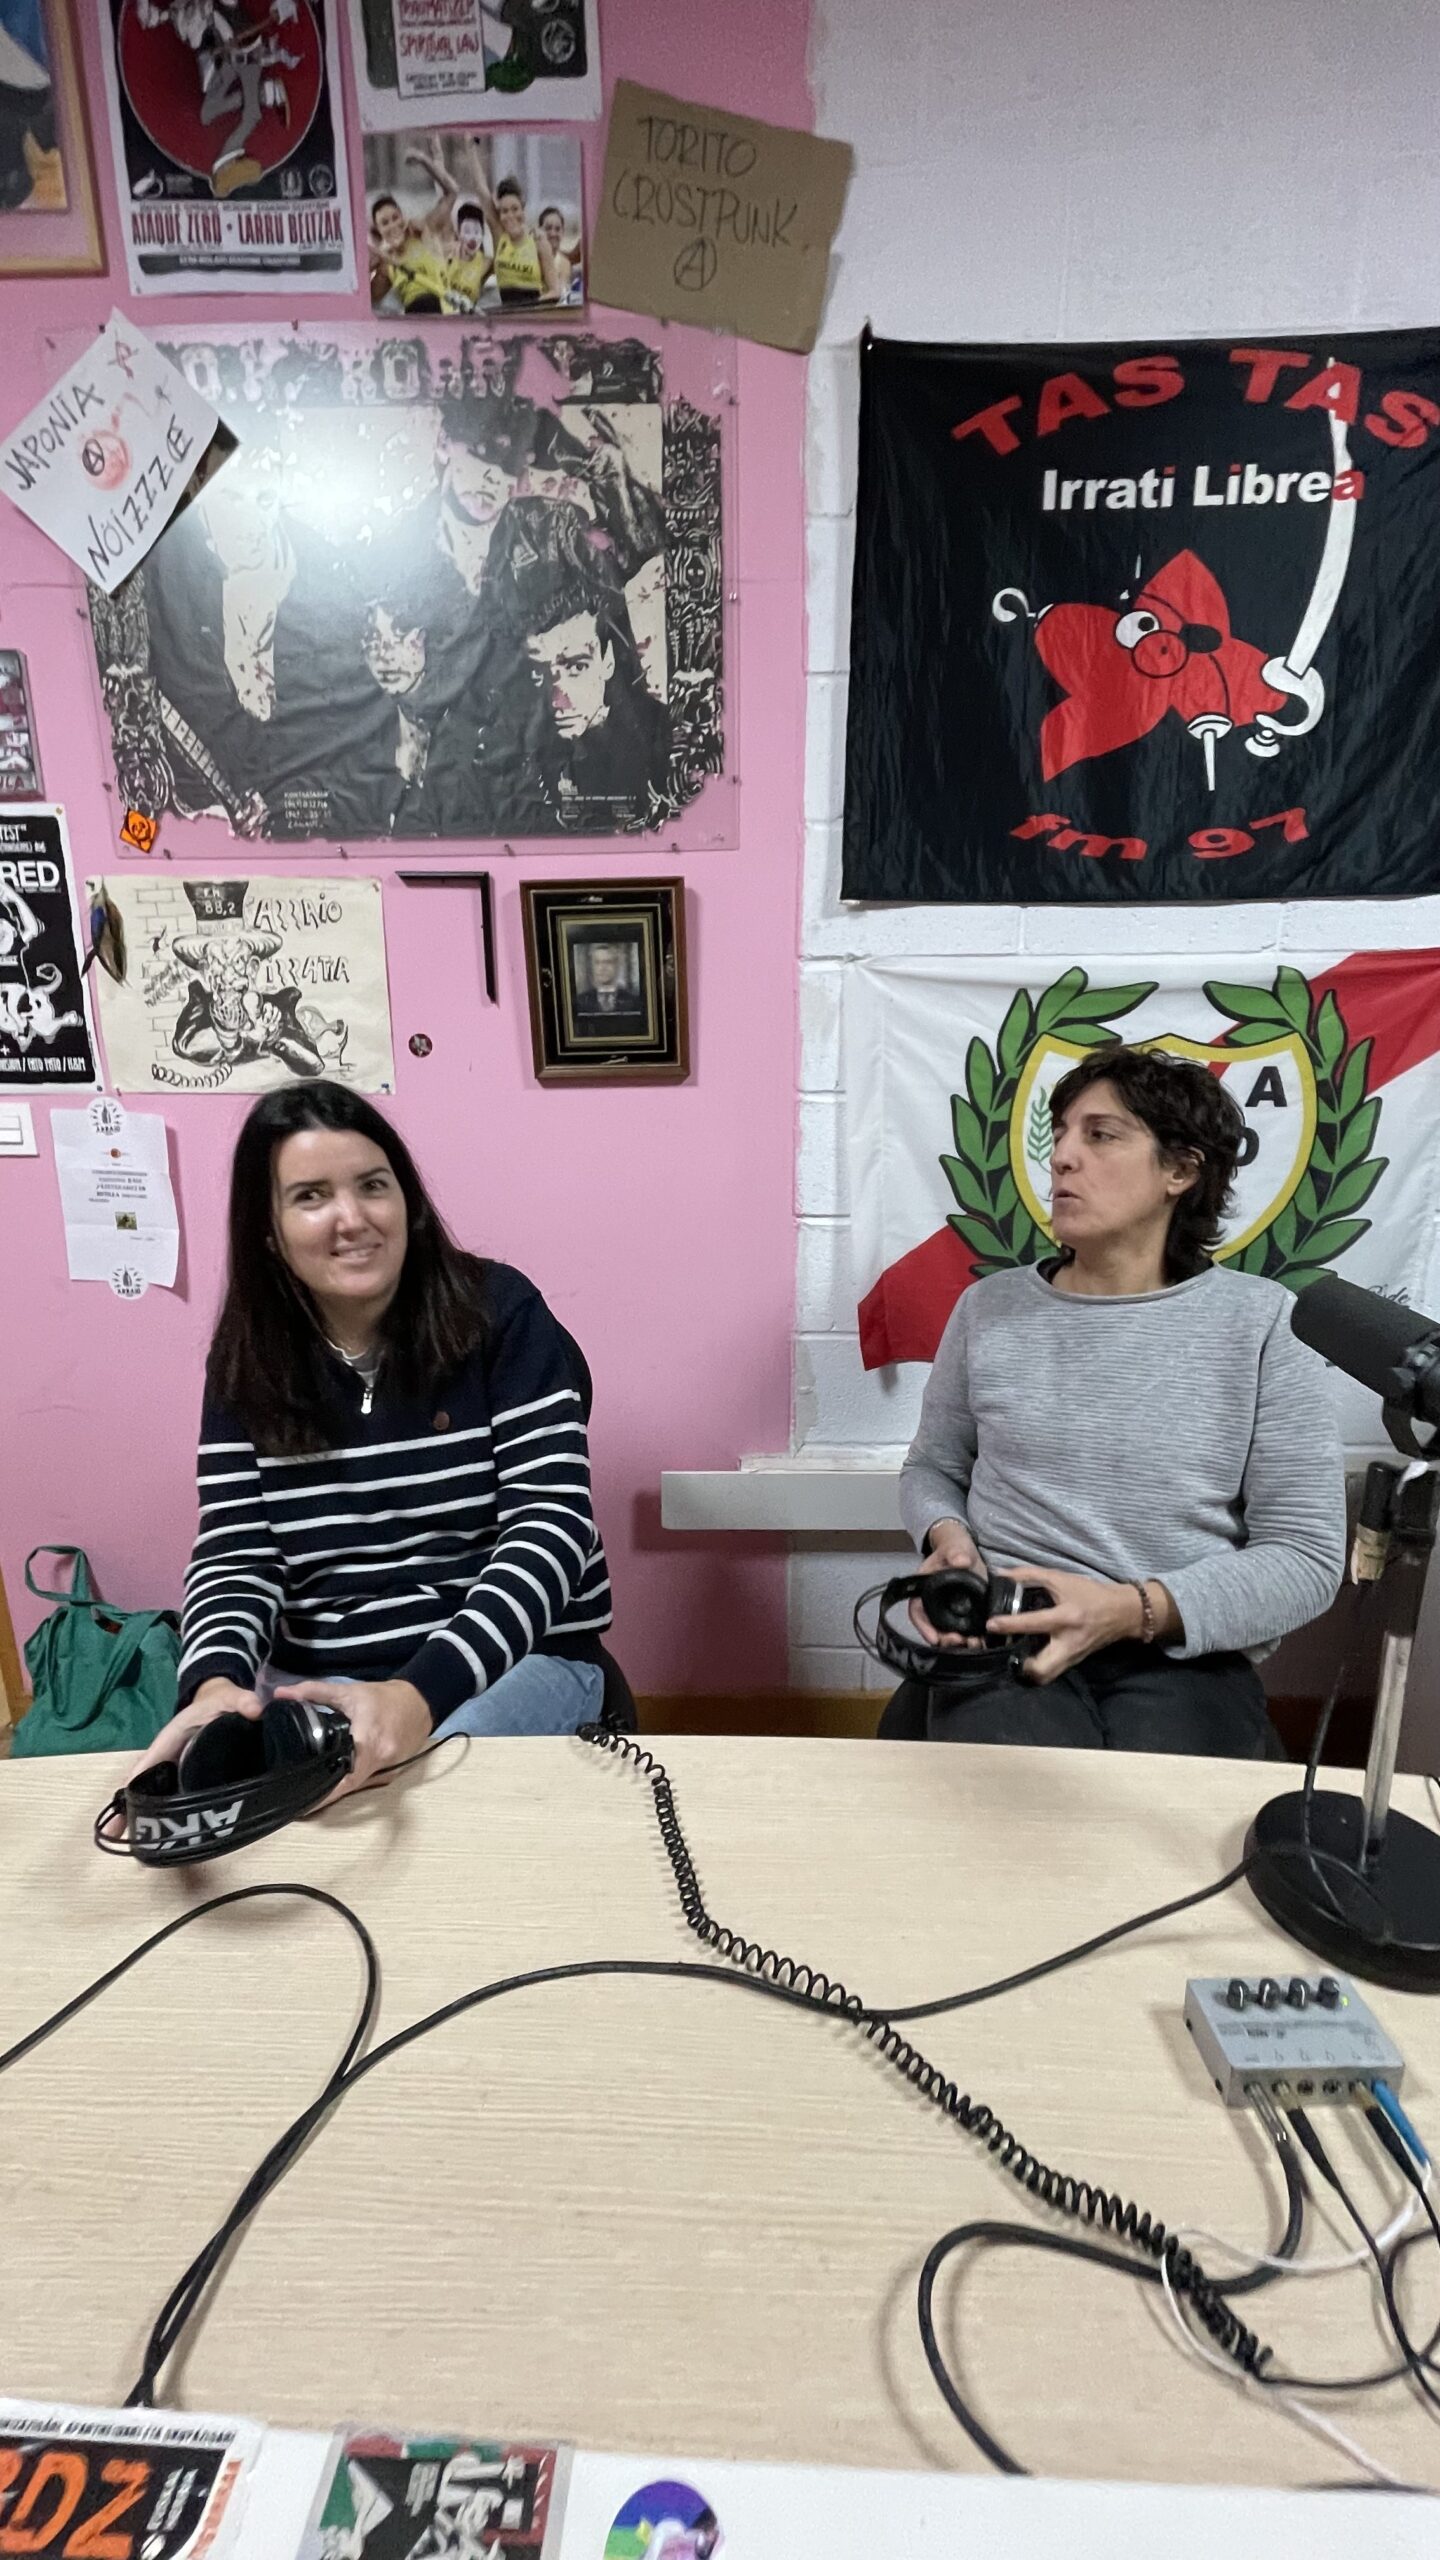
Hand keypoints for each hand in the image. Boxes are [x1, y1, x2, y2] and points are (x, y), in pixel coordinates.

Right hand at [99, 1677, 263, 1837]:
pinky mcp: (184, 1779)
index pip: (147, 1761)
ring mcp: (172, 1770)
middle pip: (141, 1785)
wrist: (219, 1703)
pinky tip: (164, 1840)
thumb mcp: (229, 1697)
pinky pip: (169, 1798)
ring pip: (152, 1795)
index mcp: (169, 1739)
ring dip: (142, 1817)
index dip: (134, 1783)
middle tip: (118, 1835)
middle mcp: (165, 1757)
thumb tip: (256, 1709)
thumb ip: (242, 1700)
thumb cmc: (217, 1702)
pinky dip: (163, 1817)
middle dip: (129, 1808)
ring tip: (137, 1846)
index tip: (123, 1806)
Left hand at [270, 1677, 432, 1804]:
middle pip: (347, 1786)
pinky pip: (367, 1782)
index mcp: (368, 1743)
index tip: (302, 1803)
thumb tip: (281, 1694)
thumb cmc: (384, 1697)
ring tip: (313, 1788)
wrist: (421, 1701)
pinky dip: (352, 1780)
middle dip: (325, 1792)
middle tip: (299, 1793)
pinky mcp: (392, 1774)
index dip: (323, 1794)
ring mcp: (388, 1771)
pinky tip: (339, 1776)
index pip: (343, 1779)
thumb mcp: (348, 1692)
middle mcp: (380, 1762)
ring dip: (338, 1787)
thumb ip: (313, 1692)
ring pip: (357, 1786)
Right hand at [909, 1519, 983, 1646]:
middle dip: (944, 1639)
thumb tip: (961, 1560)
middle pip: (933, 1628)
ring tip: (973, 1644)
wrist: (968, 1553)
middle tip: (958, 1642)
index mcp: (924, 1590)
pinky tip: (982, 1641)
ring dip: (959, 1643)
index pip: (917, 1611)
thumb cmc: (955, 1548)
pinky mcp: (966, 1615)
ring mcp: (949, 1612)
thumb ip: (956, 1552)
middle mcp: (934, 1605)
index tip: (934, 1638)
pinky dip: (972, 1638)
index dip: (922, 1627)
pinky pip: (965, 1631)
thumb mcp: (955, 1547)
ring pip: (949, 1633)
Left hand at [991, 1563, 1142, 1685]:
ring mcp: (1073, 1656)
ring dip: (1028, 1671)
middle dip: (1020, 1666)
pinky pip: (1053, 1671)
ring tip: (1014, 1656)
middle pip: (1042, 1670)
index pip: (1035, 1624)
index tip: (992, 1625)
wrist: (1123, 1612)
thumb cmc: (1091, 1594)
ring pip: (1046, 1676)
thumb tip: (1002, 1575)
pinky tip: (1028, 1655)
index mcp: (1067, 1618)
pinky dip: (1039, 1668)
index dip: (1010, 1625)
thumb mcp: (1062, 1579)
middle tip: (1005, 1653)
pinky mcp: (1074, 1662)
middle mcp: (1069, 1642)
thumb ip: (1030, 1575)